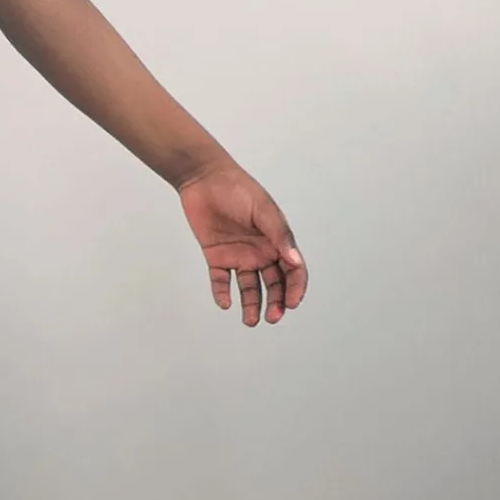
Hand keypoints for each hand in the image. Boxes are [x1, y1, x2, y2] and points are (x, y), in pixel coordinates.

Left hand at [176, 161, 306, 326]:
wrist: (204, 179)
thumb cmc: (239, 190)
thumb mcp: (263, 211)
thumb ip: (279, 236)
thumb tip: (294, 261)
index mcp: (277, 242)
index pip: (293, 272)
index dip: (295, 289)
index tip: (290, 303)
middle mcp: (261, 252)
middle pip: (273, 284)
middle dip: (275, 303)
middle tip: (271, 317)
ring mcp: (238, 255)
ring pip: (248, 287)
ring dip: (251, 304)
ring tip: (250, 321)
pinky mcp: (216, 256)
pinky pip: (220, 280)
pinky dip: (222, 293)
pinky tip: (224, 303)